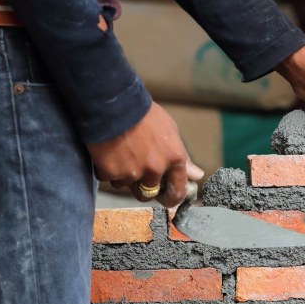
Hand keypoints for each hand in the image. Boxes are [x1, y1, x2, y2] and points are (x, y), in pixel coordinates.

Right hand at [87, 101, 204, 207]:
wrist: (114, 104)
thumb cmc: (145, 115)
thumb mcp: (170, 131)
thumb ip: (182, 157)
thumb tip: (197, 175)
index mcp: (174, 158)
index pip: (177, 190)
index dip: (172, 198)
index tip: (167, 199)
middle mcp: (155, 169)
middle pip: (149, 194)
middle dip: (143, 187)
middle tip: (136, 172)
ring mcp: (132, 172)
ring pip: (127, 186)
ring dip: (123, 176)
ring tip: (122, 152)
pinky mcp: (110, 172)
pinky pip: (109, 178)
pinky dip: (107, 169)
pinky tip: (108, 150)